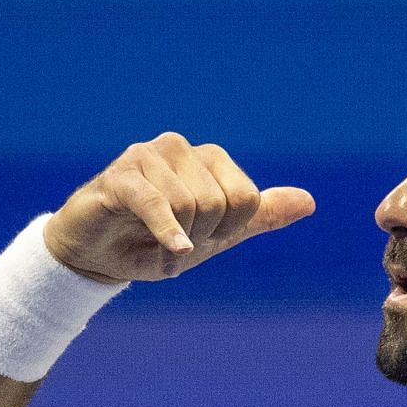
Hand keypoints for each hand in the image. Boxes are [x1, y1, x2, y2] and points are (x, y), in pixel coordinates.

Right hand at [42, 132, 315, 283]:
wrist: (96, 258)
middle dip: (200, 237)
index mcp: (209, 158)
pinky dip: (168, 233)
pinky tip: (174, 253)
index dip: (226, 232)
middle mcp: (181, 148)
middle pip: (220, 203)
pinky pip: (156, 202)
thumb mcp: (214, 235)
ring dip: (176, 244)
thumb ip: (259, 216)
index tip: (198, 239)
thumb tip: (310, 202)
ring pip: (190, 206)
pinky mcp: (121, 175)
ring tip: (154, 246)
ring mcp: (149, 156)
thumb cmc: (154, 243)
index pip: (247, 199)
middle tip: (175, 244)